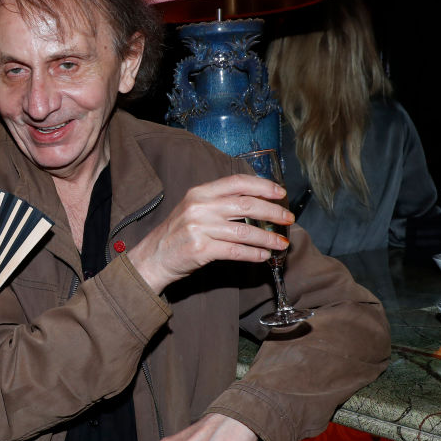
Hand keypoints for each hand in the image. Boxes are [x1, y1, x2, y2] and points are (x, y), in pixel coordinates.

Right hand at [127, 174, 293, 292]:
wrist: (152, 258)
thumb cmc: (177, 235)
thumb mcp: (193, 210)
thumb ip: (219, 204)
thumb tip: (257, 206)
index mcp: (199, 192)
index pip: (237, 182)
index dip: (263, 186)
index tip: (281, 193)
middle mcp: (199, 207)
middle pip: (246, 205)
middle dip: (273, 212)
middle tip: (288, 219)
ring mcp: (199, 228)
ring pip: (244, 231)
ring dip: (268, 238)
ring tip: (281, 243)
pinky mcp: (201, 250)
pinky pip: (236, 251)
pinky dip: (254, 254)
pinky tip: (264, 256)